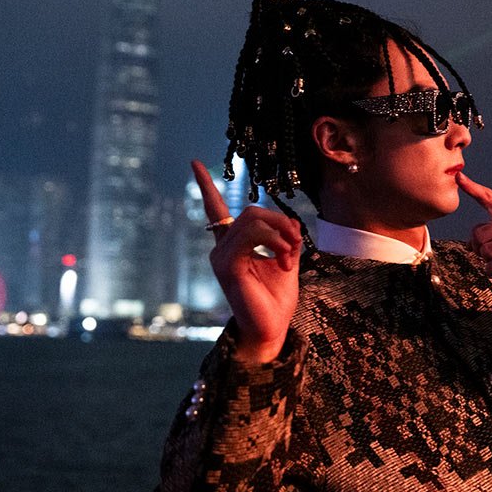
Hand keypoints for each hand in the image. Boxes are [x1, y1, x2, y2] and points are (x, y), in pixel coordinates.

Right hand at [192, 160, 301, 363]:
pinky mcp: (227, 266)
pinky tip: (284, 260)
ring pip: (252, 220)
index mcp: (232, 246)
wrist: (271, 329)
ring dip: (281, 233)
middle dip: (281, 221)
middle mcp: (221, 249)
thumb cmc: (276, 299)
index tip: (195, 162)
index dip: (206, 186)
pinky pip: (251, 236)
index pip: (215, 210)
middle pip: (251, 212)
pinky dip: (275, 242)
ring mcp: (221, 257)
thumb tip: (291, 222)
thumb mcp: (285, 261)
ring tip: (291, 254)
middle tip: (296, 242)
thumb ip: (284, 238)